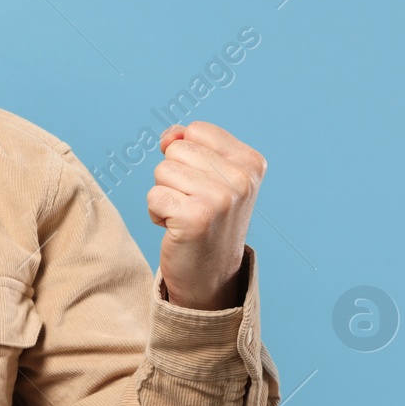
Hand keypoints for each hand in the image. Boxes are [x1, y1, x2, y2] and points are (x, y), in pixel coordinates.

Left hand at [147, 120, 266, 309]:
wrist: (212, 275)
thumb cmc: (207, 220)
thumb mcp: (210, 176)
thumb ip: (190, 145)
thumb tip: (169, 136)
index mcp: (251, 163)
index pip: (197, 131)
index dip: (186, 155)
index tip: (201, 183)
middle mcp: (241, 179)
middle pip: (176, 150)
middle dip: (174, 177)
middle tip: (192, 204)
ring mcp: (221, 198)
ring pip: (162, 171)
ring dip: (165, 194)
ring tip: (185, 215)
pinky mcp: (196, 218)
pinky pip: (153, 196)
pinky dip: (157, 213)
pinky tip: (176, 228)